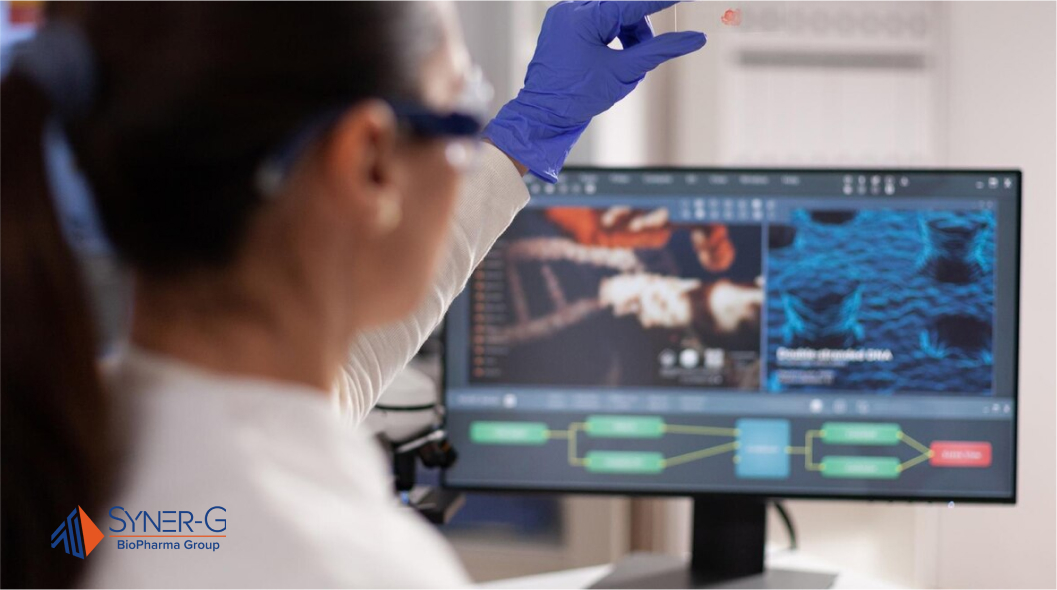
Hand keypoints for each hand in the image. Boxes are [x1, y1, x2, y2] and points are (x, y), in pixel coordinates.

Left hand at [483, 1, 705, 182]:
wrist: (542, 116)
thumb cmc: (578, 97)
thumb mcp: (624, 72)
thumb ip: (660, 51)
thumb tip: (695, 39)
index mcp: (583, 18)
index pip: (633, 4)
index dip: (661, 2)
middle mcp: (570, 10)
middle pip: (621, 9)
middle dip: (638, 30)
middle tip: (645, 53)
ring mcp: (563, 17)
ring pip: (610, 15)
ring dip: (626, 34)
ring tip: (626, 62)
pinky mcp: (561, 27)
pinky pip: (595, 22)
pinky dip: (610, 37)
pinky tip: (611, 58)